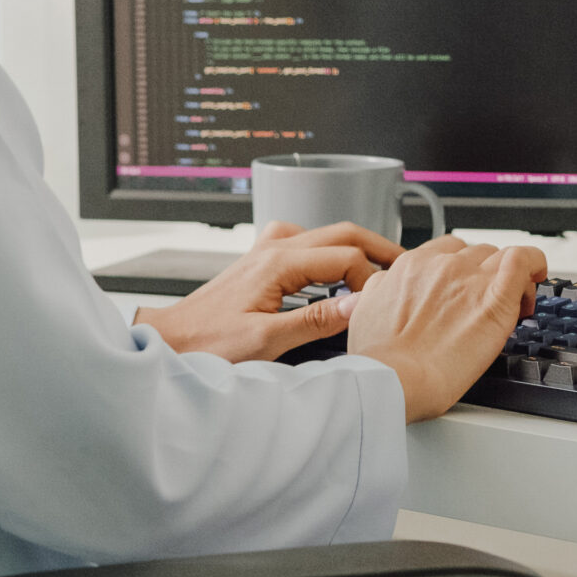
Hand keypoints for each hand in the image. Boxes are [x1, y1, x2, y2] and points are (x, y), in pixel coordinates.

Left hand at [132, 221, 401, 362]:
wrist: (170, 341)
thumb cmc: (207, 345)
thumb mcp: (265, 342)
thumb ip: (315, 321)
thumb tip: (360, 304)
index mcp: (278, 263)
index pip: (347, 256)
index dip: (372, 278)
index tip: (381, 305)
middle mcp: (273, 248)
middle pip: (341, 231)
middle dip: (378, 247)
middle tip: (406, 267)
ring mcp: (266, 251)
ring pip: (325, 234)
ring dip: (356, 247)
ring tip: (379, 269)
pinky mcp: (260, 261)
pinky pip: (306, 243)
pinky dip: (331, 251)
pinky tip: (336, 271)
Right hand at [342, 237, 549, 421]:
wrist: (393, 379)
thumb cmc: (380, 359)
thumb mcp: (364, 311)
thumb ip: (380, 291)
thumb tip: (385, 287)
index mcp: (411, 267)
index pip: (447, 251)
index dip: (462, 269)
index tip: (467, 288)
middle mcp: (441, 265)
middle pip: (476, 253)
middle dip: (485, 274)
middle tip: (488, 302)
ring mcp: (469, 280)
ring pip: (500, 256)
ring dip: (509, 275)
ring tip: (515, 301)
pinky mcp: (495, 300)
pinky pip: (523, 260)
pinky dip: (534, 263)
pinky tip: (536, 276)